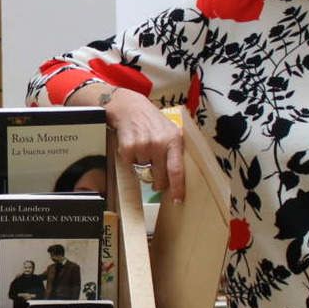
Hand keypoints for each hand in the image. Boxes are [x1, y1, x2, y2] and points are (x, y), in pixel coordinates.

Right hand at [74, 85, 183, 201]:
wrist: (129, 107)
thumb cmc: (151, 121)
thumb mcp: (170, 130)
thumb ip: (176, 150)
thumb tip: (181, 177)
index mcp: (173, 140)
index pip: (176, 170)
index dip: (177, 188)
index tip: (177, 200)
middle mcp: (158, 143)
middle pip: (159, 177)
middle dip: (158, 182)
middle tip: (157, 178)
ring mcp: (142, 146)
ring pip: (143, 172)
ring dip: (143, 166)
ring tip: (143, 150)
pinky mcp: (127, 148)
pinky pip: (130, 165)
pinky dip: (131, 160)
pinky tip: (133, 147)